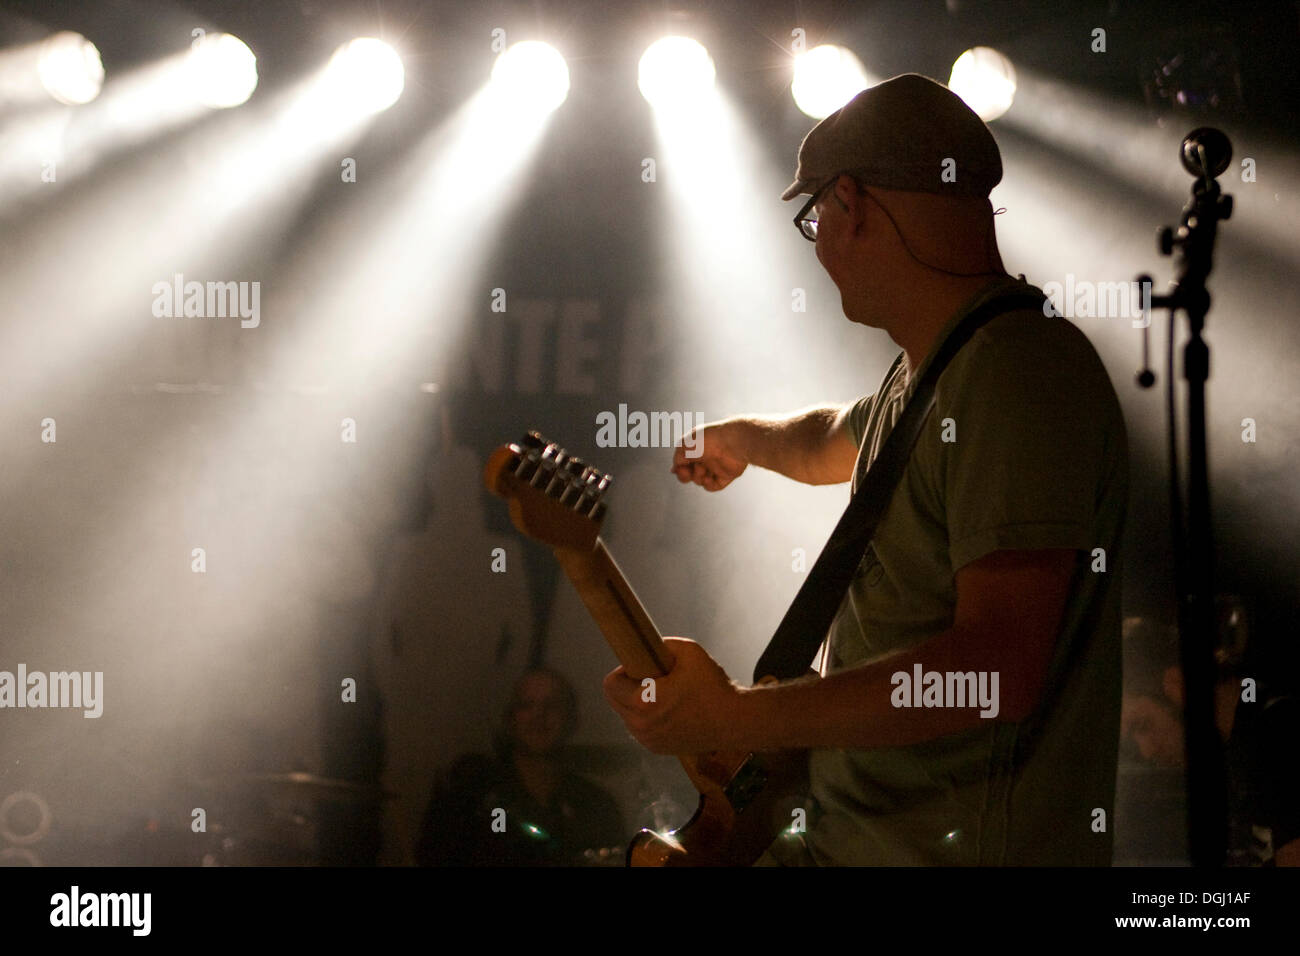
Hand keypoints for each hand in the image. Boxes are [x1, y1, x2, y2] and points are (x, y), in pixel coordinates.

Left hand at [603, 638, 743, 754]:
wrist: (736, 721)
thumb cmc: (713, 685)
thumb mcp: (689, 652)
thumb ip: (662, 645)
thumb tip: (645, 648)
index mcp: (644, 702)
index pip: (610, 684)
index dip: (624, 670)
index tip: (644, 667)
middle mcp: (641, 726)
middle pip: (614, 700)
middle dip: (628, 687)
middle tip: (654, 680)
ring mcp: (649, 741)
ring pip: (626, 715)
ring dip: (636, 704)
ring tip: (664, 696)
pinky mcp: (657, 749)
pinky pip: (640, 728)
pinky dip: (647, 718)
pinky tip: (669, 710)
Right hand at [670, 419, 747, 491]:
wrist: (733, 441)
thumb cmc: (708, 440)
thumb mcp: (685, 445)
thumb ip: (677, 458)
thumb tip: (675, 469)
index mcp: (696, 447)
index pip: (683, 463)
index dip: (679, 469)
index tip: (679, 468)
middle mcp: (706, 457)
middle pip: (690, 474)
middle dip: (685, 476)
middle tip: (687, 472)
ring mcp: (716, 466)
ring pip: (699, 480)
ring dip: (697, 477)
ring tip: (702, 468)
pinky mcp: (726, 475)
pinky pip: (713, 486)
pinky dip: (708, 485)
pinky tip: (708, 478)